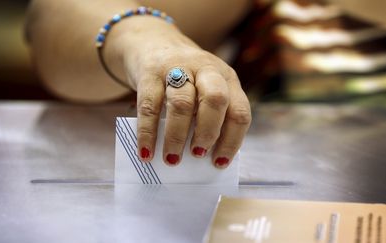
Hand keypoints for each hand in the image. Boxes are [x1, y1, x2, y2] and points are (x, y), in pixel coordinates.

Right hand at [110, 17, 251, 168]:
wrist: (152, 41)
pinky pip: (150, 105)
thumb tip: (200, 156)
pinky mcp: (150, 71)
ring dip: (177, 136)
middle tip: (197, 154)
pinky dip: (148, 133)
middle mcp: (206, 69)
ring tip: (172, 159)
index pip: (239, 111)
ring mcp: (177, 67)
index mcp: (226, 78)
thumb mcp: (204, 88)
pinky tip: (146, 152)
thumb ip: (207, 114)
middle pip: (215, 100)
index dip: (232, 141)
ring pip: (182, 103)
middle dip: (208, 132)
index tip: (218, 163)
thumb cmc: (184, 78)